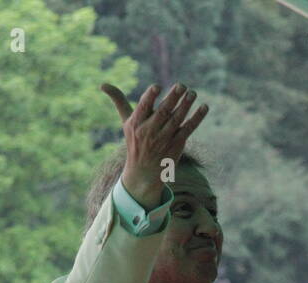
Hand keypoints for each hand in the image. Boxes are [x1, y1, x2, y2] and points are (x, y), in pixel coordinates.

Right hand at [101, 82, 208, 204]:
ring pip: (177, 120)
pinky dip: (197, 118)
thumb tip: (103, 84)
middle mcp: (150, 132)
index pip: (143, 108)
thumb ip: (119, 101)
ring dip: (186, 105)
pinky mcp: (177, 144)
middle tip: (181, 85)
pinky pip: (188, 129)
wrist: (143, 172)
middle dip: (172, 99)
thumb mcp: (126, 122)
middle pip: (163, 113)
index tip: (156, 86)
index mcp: (136, 124)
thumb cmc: (135, 141)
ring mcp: (164, 139)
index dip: (149, 97)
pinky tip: (204, 107)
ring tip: (192, 93)